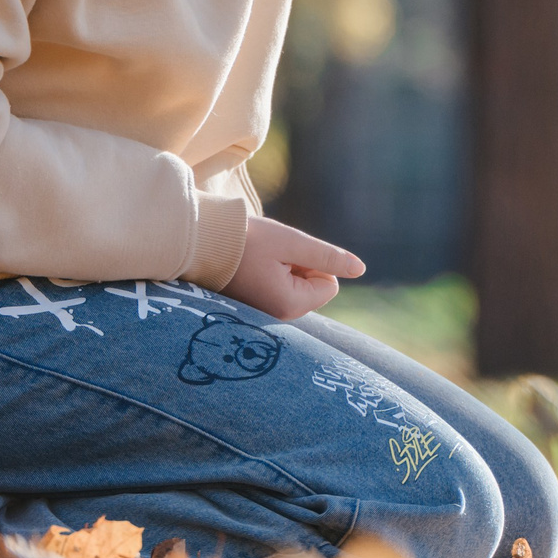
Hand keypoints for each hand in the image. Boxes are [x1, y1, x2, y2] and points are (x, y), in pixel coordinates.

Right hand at [221, 214, 365, 318]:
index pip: (328, 285)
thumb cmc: (244, 239)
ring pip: (295, 286)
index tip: (283, 256)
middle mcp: (276, 318)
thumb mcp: (292, 242)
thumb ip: (327, 257)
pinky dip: (269, 274)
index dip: (313, 263)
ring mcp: (261, 315)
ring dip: (283, 269)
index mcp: (289, 305)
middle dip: (298, 267)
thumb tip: (360, 269)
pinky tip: (249, 268)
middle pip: (312, 288)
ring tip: (256, 261)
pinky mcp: (250, 307)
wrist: (197, 241)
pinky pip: (276, 289)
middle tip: (267, 258)